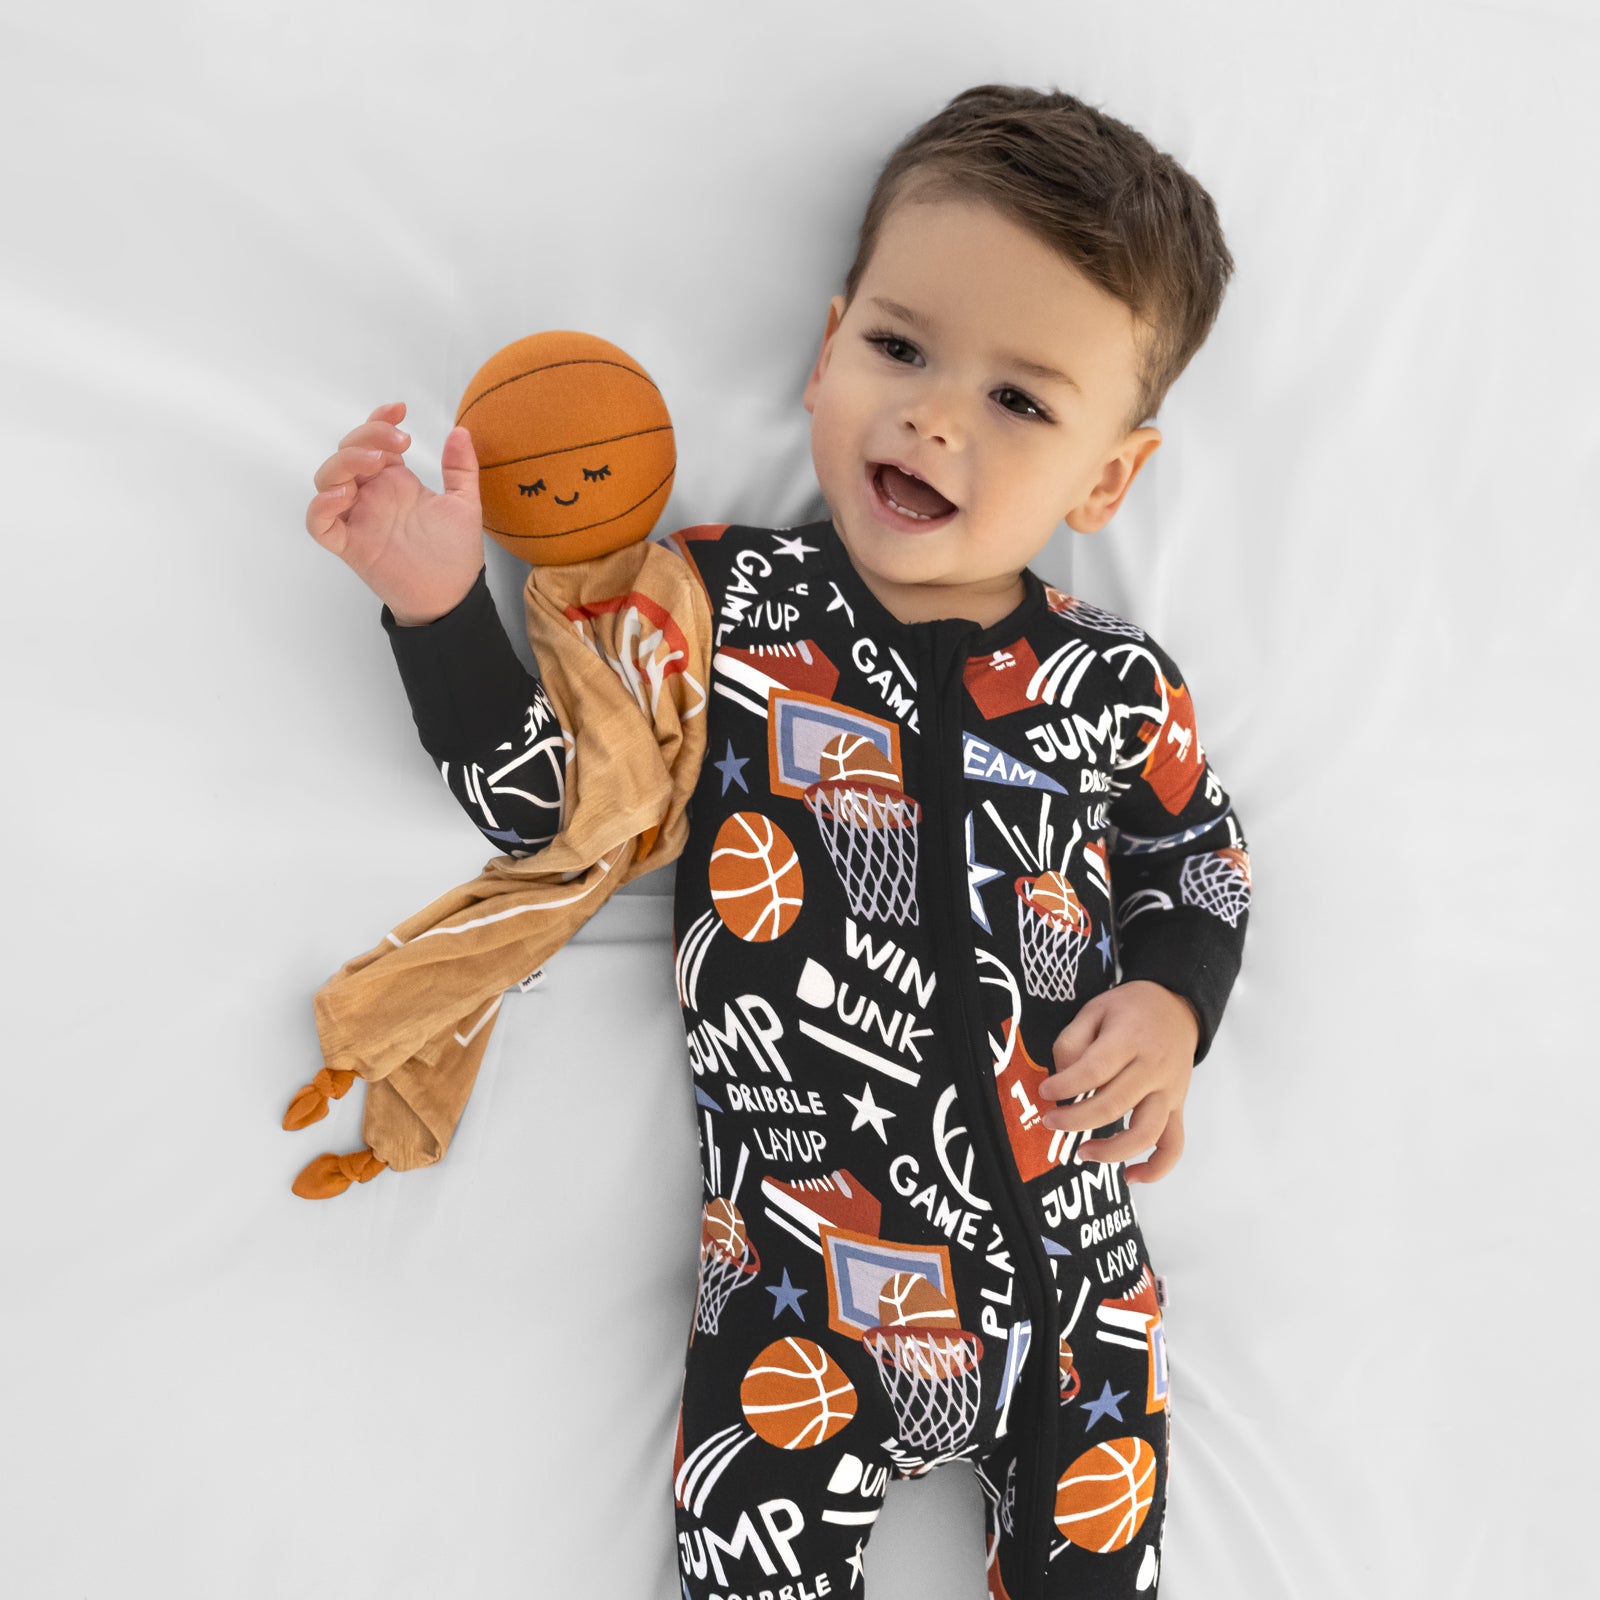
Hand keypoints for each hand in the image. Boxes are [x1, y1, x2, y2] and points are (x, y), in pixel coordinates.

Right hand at [304, 400, 486, 623]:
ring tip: (373, 463)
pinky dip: (321, 507)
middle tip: (399, 442)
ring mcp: (358, 518)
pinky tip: (343, 496)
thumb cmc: (454, 553)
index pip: (374, 441)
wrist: (453, 597)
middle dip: (366, 437)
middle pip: (348, 453)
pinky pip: (319, 524)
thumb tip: (460, 431)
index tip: (400, 409)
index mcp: (394, 481)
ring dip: (342, 463)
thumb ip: (461, 469)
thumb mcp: (464, 504)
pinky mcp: (350, 545)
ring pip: (327, 480)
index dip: (379, 419)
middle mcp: (371, 495)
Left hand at [1037, 981, 1199, 1182]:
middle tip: (1050, 1121)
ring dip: (1111, 1151)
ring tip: (1082, 1153)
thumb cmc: (1130, 1009)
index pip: (1096, 1070)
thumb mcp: (1095, 1009)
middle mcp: (1153, 1069)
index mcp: (1130, 1040)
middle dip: (1075, 1120)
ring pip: (1145, 1133)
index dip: (1066, 1086)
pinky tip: (1130, 1177)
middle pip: (1114, 1105)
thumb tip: (1062, 1079)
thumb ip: (1073, 1041)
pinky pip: (1173, 1145)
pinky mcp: (1178, 1107)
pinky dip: (1156, 1169)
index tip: (1044, 1092)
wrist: (1177, 1007)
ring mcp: (1169, 1092)